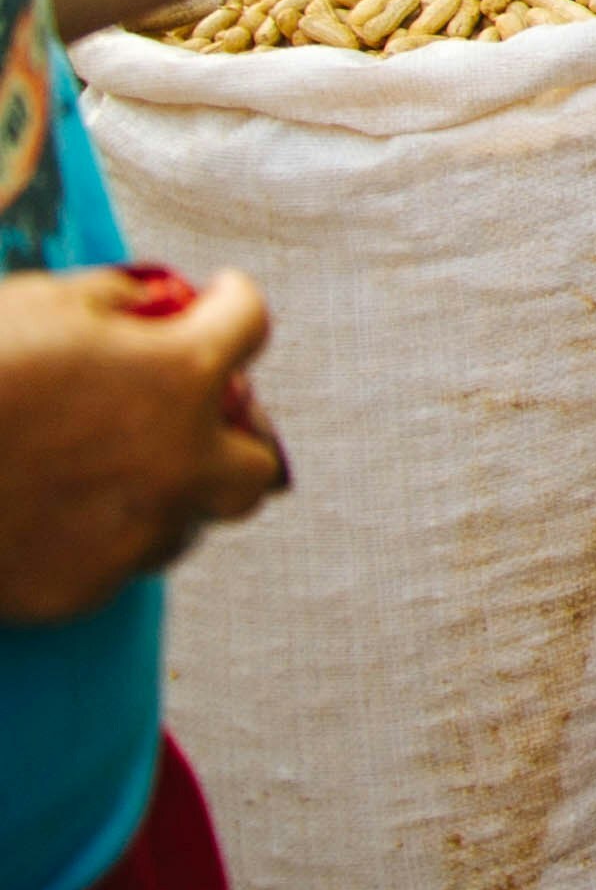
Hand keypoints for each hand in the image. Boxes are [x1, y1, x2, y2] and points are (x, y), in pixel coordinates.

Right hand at [0, 268, 284, 618]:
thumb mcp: (42, 302)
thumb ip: (119, 302)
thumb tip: (150, 310)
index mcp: (181, 377)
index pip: (251, 323)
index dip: (231, 300)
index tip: (218, 297)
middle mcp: (180, 463)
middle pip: (257, 465)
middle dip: (235, 437)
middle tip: (198, 418)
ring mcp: (133, 537)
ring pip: (188, 522)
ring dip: (168, 492)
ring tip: (116, 467)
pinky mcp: (81, 591)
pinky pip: (118, 564)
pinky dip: (102, 536)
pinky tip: (56, 512)